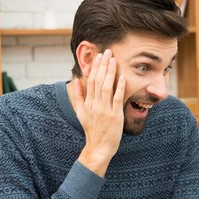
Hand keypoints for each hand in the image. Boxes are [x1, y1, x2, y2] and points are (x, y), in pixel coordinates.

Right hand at [74, 50, 125, 176]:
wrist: (98, 147)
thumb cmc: (92, 130)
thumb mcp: (81, 113)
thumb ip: (78, 96)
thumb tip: (76, 81)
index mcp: (88, 103)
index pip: (91, 81)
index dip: (96, 67)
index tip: (99, 56)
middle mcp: (95, 105)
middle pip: (98, 80)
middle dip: (103, 65)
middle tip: (108, 51)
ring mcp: (105, 110)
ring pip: (107, 87)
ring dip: (110, 72)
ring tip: (114, 59)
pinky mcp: (115, 116)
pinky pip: (117, 99)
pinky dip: (120, 87)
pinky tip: (123, 77)